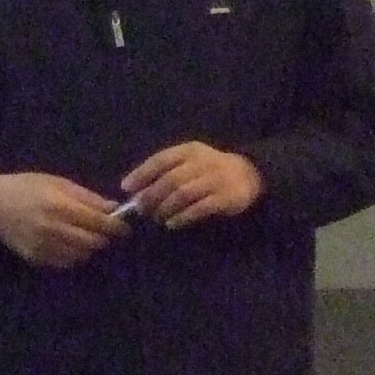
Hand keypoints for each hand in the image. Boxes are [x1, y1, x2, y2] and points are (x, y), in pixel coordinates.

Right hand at [0, 172, 122, 268]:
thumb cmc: (27, 187)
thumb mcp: (57, 183)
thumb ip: (86, 197)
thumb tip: (113, 208)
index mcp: (59, 205)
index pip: (98, 222)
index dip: (116, 226)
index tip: (125, 228)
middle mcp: (53, 228)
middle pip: (93, 241)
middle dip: (105, 238)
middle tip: (108, 232)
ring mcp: (44, 246)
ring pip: (81, 255)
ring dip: (91, 248)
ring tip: (89, 237)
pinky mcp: (37, 258)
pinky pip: (66, 262)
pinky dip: (75, 255)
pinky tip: (71, 244)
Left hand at [118, 142, 263, 231]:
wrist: (248, 174)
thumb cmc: (209, 169)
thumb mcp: (190, 160)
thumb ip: (166, 171)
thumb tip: (135, 190)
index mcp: (189, 151)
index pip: (161, 160)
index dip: (141, 173)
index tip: (126, 188)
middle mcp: (202, 162)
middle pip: (170, 179)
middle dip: (151, 196)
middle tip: (141, 210)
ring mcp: (215, 180)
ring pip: (183, 194)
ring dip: (165, 208)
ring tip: (156, 218)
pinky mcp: (225, 197)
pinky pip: (200, 208)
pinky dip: (183, 217)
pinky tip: (172, 224)